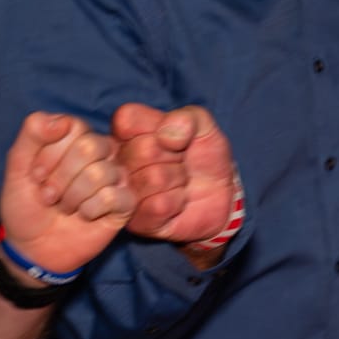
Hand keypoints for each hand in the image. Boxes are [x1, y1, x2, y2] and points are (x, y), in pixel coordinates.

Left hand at [0, 111, 134, 275]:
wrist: (33, 248)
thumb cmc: (26, 206)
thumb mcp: (17, 167)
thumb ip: (32, 135)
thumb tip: (60, 121)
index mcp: (76, 138)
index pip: (74, 126)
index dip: (51, 153)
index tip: (36, 175)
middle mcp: (101, 152)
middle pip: (90, 146)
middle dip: (61, 177)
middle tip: (49, 196)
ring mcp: (116, 177)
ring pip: (100, 173)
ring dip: (72, 197)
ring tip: (64, 208)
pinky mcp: (126, 203)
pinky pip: (114, 196)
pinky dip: (90, 209)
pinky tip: (84, 216)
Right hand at [112, 103, 235, 244]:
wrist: (221, 196)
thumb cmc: (204, 156)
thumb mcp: (203, 126)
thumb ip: (188, 117)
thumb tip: (165, 136)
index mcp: (125, 133)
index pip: (126, 118)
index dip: (160, 126)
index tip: (173, 137)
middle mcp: (117, 163)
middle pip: (143, 149)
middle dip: (175, 156)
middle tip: (180, 162)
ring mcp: (124, 193)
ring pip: (153, 178)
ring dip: (179, 179)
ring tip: (180, 182)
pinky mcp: (137, 220)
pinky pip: (158, 206)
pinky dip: (178, 201)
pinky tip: (178, 202)